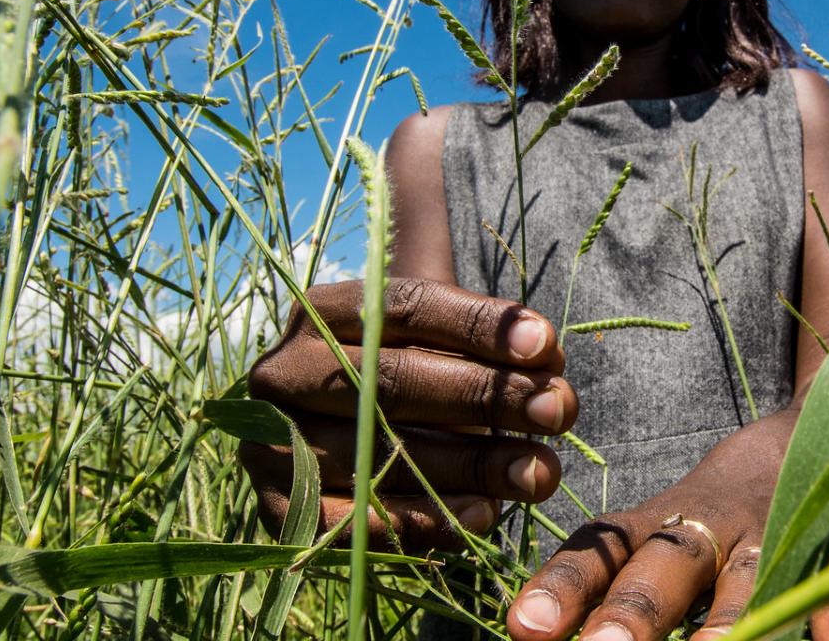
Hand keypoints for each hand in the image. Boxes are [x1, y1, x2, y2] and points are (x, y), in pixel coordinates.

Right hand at [241, 277, 578, 549]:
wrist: (318, 441)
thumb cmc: (397, 373)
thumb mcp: (424, 329)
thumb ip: (476, 324)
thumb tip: (536, 335)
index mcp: (321, 311)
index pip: (406, 307)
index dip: (478, 325)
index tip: (546, 344)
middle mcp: (284, 370)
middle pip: (395, 380)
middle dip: (488, 396)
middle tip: (559, 409)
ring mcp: (270, 441)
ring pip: (379, 453)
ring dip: (471, 465)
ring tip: (540, 471)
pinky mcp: (273, 506)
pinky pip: (349, 520)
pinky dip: (418, 522)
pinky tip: (482, 515)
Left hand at [504, 415, 828, 640]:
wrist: (791, 440)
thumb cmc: (696, 520)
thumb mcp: (645, 539)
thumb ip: (601, 585)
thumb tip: (531, 632)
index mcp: (649, 528)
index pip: (598, 554)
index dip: (563, 588)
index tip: (524, 628)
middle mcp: (702, 530)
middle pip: (666, 566)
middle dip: (636, 613)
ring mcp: (766, 536)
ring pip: (747, 581)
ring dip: (727, 624)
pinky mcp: (823, 546)